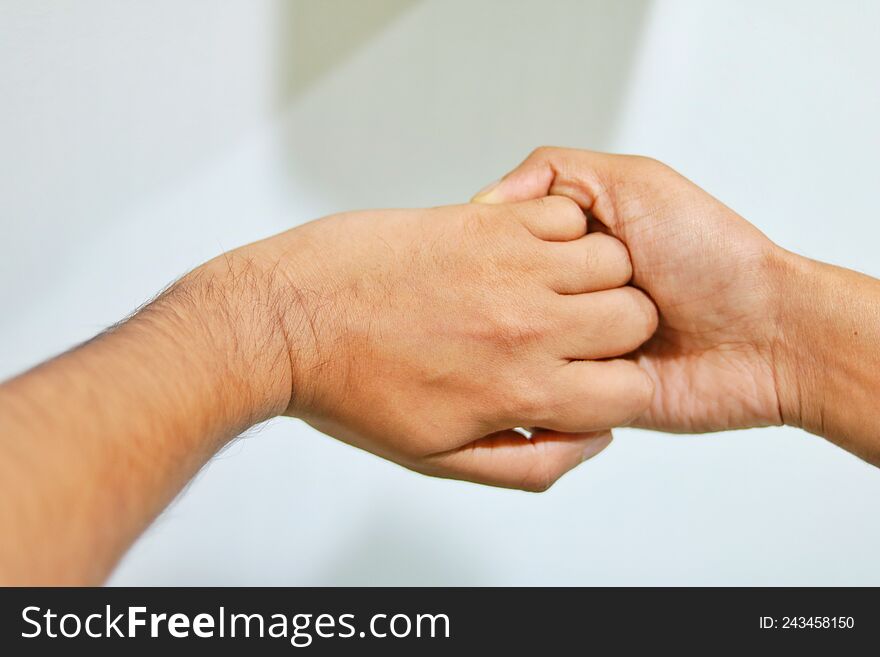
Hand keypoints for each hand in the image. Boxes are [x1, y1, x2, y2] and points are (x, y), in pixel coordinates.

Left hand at [212, 199, 657, 489]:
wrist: (288, 321)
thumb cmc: (354, 391)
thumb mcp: (441, 458)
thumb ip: (530, 463)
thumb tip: (593, 439)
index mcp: (520, 390)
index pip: (630, 392)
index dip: (619, 389)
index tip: (591, 379)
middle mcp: (527, 325)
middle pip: (634, 318)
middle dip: (615, 331)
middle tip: (570, 332)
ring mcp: (510, 265)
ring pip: (613, 258)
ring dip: (595, 275)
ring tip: (552, 288)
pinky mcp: (485, 221)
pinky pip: (565, 212)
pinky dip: (562, 231)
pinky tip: (525, 253)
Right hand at [474, 148, 787, 432]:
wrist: (768, 336)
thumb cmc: (713, 255)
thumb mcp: (634, 183)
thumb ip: (555, 172)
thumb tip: (480, 201)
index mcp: (566, 248)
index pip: (499, 242)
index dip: (516, 241)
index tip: (557, 240)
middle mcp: (563, 298)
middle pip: (505, 294)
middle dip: (551, 288)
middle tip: (620, 281)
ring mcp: (570, 350)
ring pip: (521, 345)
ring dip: (571, 334)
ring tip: (633, 323)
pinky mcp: (581, 398)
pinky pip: (545, 394)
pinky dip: (571, 379)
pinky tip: (618, 360)